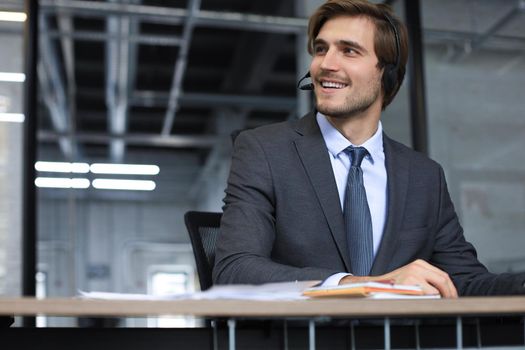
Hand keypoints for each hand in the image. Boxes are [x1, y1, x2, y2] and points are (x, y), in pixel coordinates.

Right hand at [339, 259, 457, 297]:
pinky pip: (429, 294)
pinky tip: (428, 304)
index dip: (451, 288)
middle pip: (444, 280)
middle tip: (452, 303)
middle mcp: (418, 266)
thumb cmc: (395, 285)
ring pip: (438, 289)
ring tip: (440, 305)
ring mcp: (413, 274)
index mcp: (420, 264)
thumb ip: (426, 279)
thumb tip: (445, 291)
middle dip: (451, 294)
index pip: (443, 275)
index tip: (453, 297)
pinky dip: (431, 301)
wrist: (375, 286)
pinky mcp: (410, 283)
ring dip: (441, 298)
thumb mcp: (412, 277)